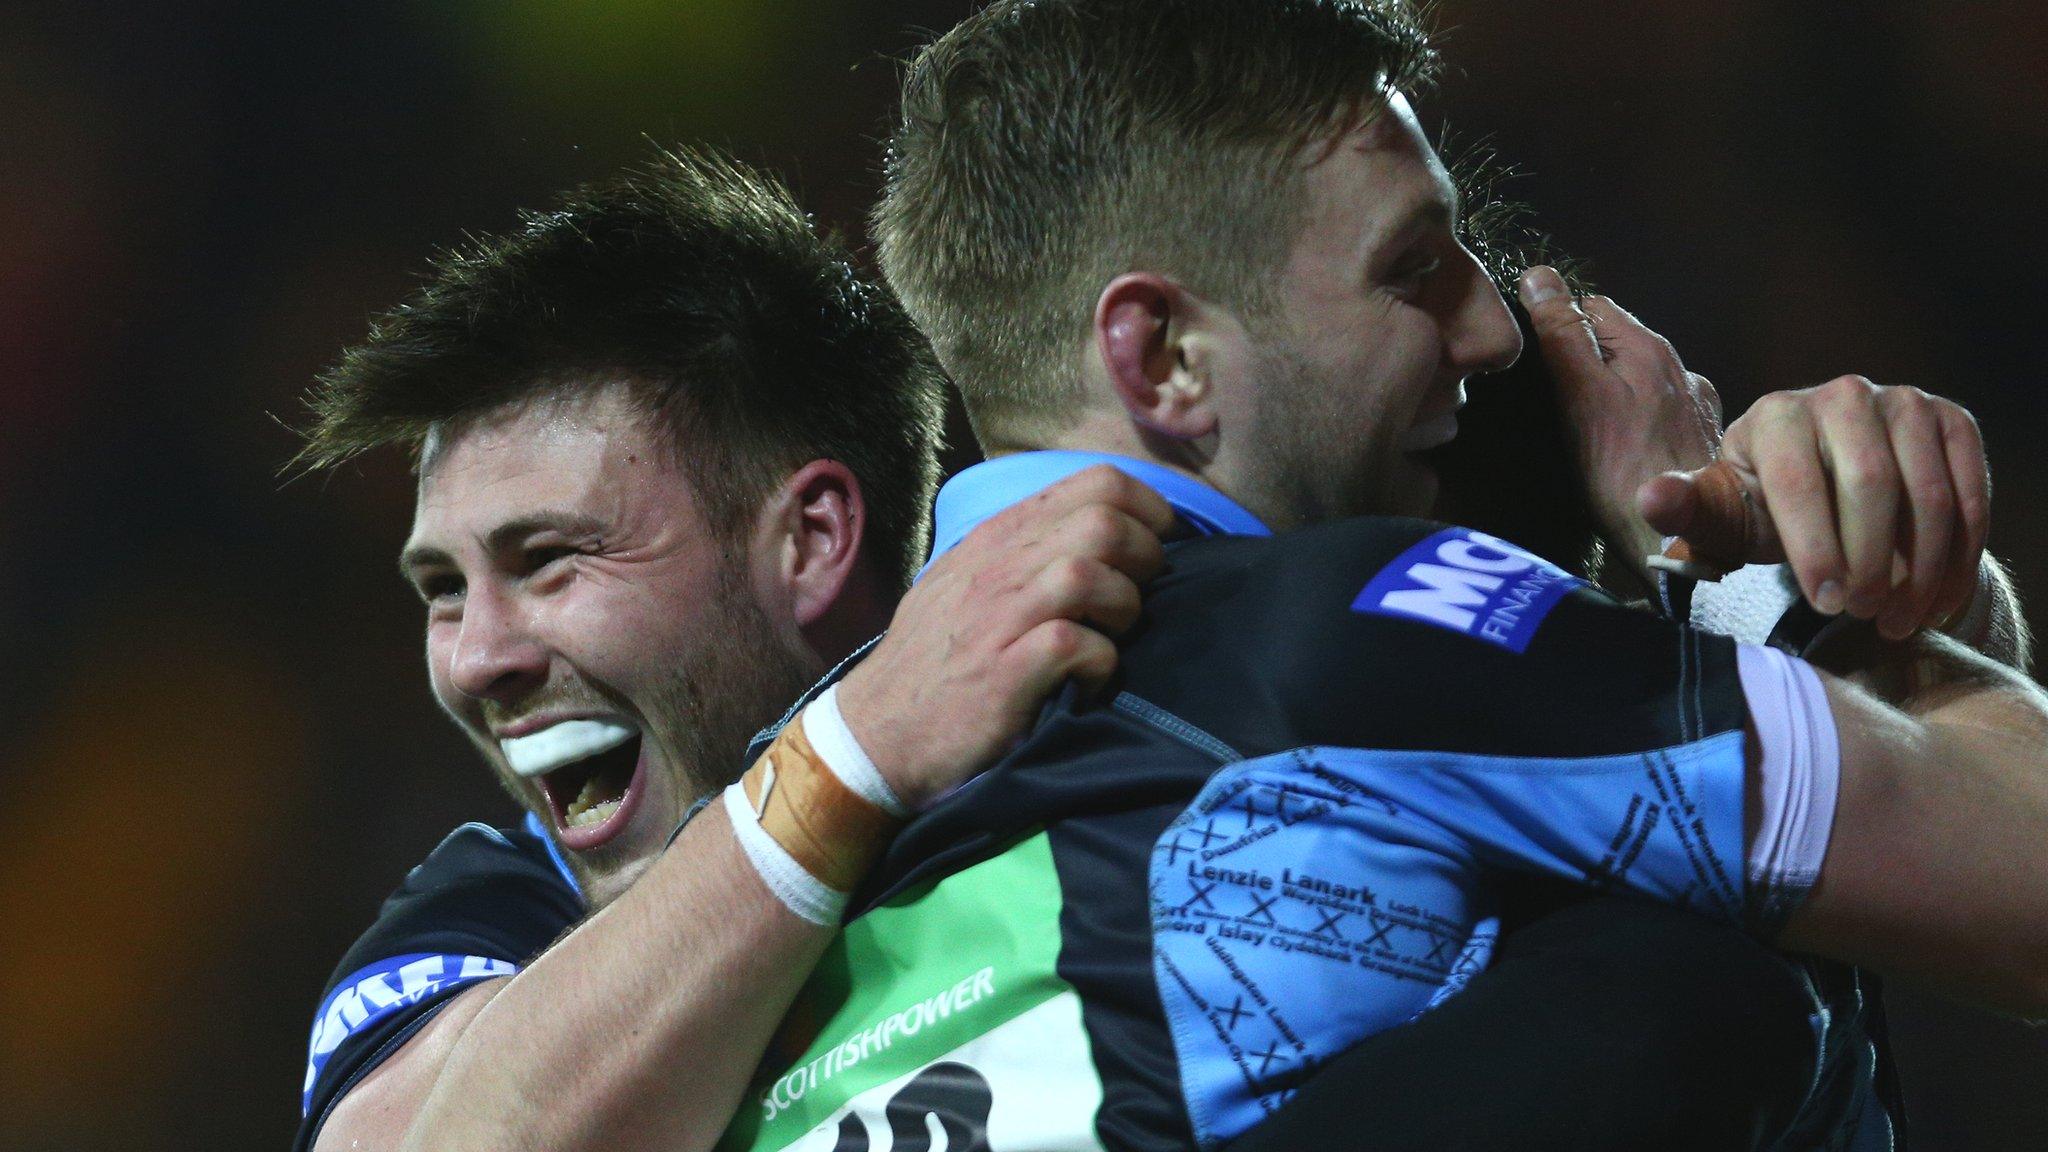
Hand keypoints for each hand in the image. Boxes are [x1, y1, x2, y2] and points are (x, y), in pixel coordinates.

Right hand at [833, 464, 1174, 807]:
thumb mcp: (964, 583)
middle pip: (1103, 522)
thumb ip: (1022, 552)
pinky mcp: (1005, 672)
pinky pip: (1078, 645)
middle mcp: (997, 565)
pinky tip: (1089, 680)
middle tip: (1140, 595)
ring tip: (1113, 636)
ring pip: (1091, 575)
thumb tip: (1101, 536)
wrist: (877, 734)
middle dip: (1146, 557)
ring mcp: (998, 617)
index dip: (1148, 508)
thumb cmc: (932, 663)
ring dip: (1125, 608)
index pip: (1094, 482)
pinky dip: (1101, 663)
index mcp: (997, 537)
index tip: (1160, 542)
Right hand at [1518, 266, 1722, 581]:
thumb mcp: (1581, 397)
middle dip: (1582, 357)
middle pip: (1616, 340)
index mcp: (1649, 348)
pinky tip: (1619, 449)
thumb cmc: (1624, 475)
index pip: (1590, 306)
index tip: (1532, 360)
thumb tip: (1540, 276)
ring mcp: (1693, 404)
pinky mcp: (1698, 438)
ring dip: (1608, 389)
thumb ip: (1563, 336)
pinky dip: (1633, 418)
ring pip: (1635, 377)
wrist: (1685, 541)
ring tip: (1583, 428)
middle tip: (1551, 400)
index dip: (1556, 324)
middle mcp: (1679, 367)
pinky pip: (1654, 411)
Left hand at [1638, 376, 1989, 639]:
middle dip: (1870, 561)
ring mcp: (1904, 402)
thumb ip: (1688, 510)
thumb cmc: (1762, 507)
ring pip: (1929, 494)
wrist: (1824, 484)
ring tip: (1898, 619)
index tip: (1825, 602)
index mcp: (1776, 414)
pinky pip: (1971, 494)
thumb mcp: (1722, 514)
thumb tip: (1651, 498)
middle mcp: (1843, 395)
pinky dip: (1960, 556)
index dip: (1814, 547)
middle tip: (1863, 614)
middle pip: (1871, 484)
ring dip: (1921, 569)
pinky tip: (1937, 601)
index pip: (1798, 481)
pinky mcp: (1951, 422)